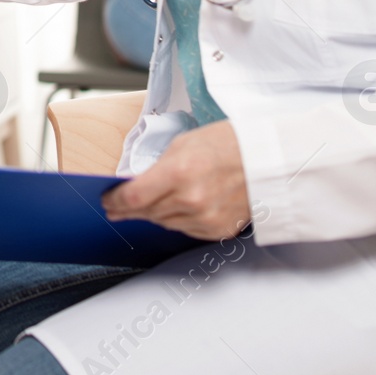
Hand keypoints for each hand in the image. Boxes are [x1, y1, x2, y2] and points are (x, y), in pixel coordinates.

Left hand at [101, 120, 251, 240]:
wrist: (267, 158)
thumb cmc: (226, 143)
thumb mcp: (182, 145)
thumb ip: (156, 169)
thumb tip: (134, 186)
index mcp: (178, 173)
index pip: (132, 197)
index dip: (115, 201)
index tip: (107, 201)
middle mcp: (191, 200)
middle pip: (145, 212)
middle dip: (129, 208)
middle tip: (117, 206)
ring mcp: (205, 219)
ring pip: (163, 223)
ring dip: (152, 214)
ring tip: (147, 205)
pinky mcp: (218, 230)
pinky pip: (184, 230)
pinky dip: (176, 220)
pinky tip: (176, 208)